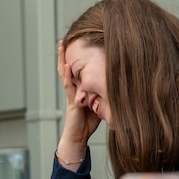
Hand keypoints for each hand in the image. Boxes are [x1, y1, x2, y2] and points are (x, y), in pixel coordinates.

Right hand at [56, 40, 99, 166]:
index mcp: (77, 90)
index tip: (72, 45)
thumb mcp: (98, 105)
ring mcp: (70, 94)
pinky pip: (68, 86)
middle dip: (64, 55)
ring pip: (64, 74)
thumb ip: (102, 95)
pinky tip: (67, 65)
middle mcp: (72, 90)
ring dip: (62, 60)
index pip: (74, 71)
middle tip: (62, 41)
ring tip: (61, 47)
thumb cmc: (88, 123)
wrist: (78, 138)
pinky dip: (67, 75)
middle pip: (66, 69)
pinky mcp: (71, 101)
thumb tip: (117, 87)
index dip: (72, 59)